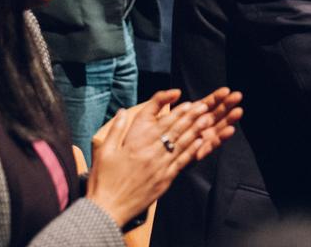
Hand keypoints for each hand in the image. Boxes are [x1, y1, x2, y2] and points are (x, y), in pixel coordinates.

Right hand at [86, 87, 242, 226]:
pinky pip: (182, 162)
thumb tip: (123, 111)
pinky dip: (192, 151)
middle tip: (204, 106)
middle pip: (175, 130)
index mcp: (137, 143)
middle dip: (191, 116)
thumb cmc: (104, 180)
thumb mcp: (105, 151)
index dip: (176, 111)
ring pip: (182, 144)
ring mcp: (160, 166)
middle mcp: (152, 152)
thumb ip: (116, 129)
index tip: (187, 102)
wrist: (108, 209)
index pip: (162, 122)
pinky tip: (200, 143)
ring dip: (196, 130)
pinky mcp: (165, 180)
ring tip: (206, 119)